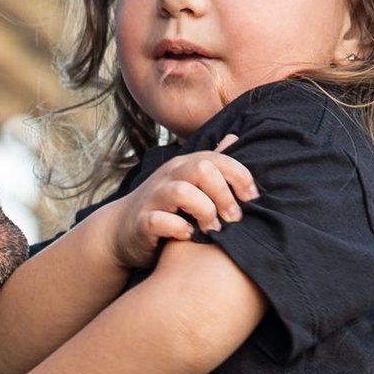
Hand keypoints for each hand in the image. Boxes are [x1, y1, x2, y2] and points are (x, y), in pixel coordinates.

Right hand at [109, 136, 257, 266]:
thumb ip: (211, 162)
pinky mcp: (143, 222)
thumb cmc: (164, 206)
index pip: (218, 159)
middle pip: (203, 170)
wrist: (121, 229)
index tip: (252, 198)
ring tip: (212, 229)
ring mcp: (154, 198)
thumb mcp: (187, 179)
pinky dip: (178, 229)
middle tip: (233, 218)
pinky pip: (160, 221)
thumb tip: (234, 138)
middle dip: (224, 195)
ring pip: (182, 192)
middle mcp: (169, 176)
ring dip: (204, 212)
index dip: (241, 176)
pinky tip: (189, 236)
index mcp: (185, 166)